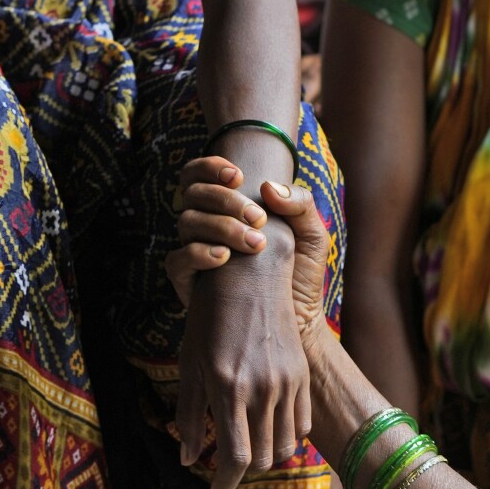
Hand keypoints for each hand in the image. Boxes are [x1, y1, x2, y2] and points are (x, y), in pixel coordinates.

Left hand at [169, 160, 321, 488]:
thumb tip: (187, 457)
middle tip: (226, 468)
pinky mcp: (302, 376)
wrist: (252, 279)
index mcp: (228, 388)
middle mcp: (262, 390)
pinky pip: (302, 425)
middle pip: (262, 458)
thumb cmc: (211, 320)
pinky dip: (287, 438)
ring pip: (285, 446)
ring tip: (249, 450)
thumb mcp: (190, 364)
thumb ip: (190, 414)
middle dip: (242, 472)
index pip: (235, 457)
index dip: (225, 482)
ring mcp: (287, 383)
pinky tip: (270, 432)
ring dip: (266, 458)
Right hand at [170, 155, 333, 359]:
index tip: (238, 176)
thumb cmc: (302, 274)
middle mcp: (207, 227)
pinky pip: (177, 261)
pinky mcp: (190, 284)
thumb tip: (266, 187)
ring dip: (220, 226)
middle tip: (257, 217)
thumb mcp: (312, 235)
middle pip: (193, 194)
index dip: (210, 167)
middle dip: (224, 199)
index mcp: (228, 209)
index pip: (201, 176)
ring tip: (254, 243)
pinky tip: (224, 258)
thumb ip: (300, 204)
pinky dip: (197, 254)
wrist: (300, 321)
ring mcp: (196, 253)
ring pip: (186, 222)